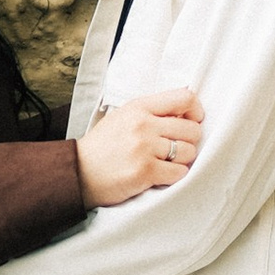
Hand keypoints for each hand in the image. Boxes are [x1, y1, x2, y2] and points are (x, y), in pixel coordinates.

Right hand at [77, 85, 204, 207]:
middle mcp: (142, 124)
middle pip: (192, 129)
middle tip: (174, 148)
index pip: (184, 98)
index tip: (190, 122)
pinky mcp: (145, 171)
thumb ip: (152, 113)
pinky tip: (159, 175)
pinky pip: (180, 172)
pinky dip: (174, 176)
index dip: (195, 111)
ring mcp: (144, 148)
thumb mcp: (123, 117)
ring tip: (164, 162)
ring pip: (189, 152)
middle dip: (188, 141)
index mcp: (138, 107)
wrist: (79, 172)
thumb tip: (187, 115)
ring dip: (181, 161)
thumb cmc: (103, 146)